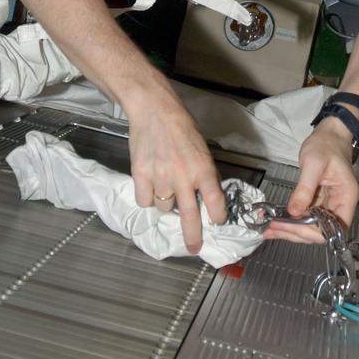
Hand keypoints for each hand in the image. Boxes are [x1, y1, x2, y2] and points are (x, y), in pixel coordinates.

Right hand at [127, 85, 226, 254]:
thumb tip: (206, 196)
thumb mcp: (202, 148)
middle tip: (194, 248)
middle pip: (190, 217)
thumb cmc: (181, 126)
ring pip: (164, 208)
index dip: (218, 216)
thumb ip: (204, 173)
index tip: (217, 222)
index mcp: (203, 169)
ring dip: (166, 203)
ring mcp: (160, 178)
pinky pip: (145, 201)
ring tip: (165, 184)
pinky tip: (150, 182)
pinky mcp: (140, 176)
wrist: (153, 110)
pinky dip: (147, 196)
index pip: (215, 202)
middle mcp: (183, 177)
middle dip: (193, 237)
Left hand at [261, 117, 358, 244]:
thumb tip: (293, 212)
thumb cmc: (326, 145)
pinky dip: (290, 220)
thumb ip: (304, 189)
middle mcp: (340, 205)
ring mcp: (329, 205)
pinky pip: (305, 216)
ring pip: (311, 226)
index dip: (313, 232)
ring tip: (269, 228)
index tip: (292, 226)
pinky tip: (275, 221)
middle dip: (296, 232)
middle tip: (273, 228)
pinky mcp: (318, 202)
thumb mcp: (313, 164)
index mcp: (346, 197)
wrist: (329, 134)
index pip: (334, 228)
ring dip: (290, 229)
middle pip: (320, 231)